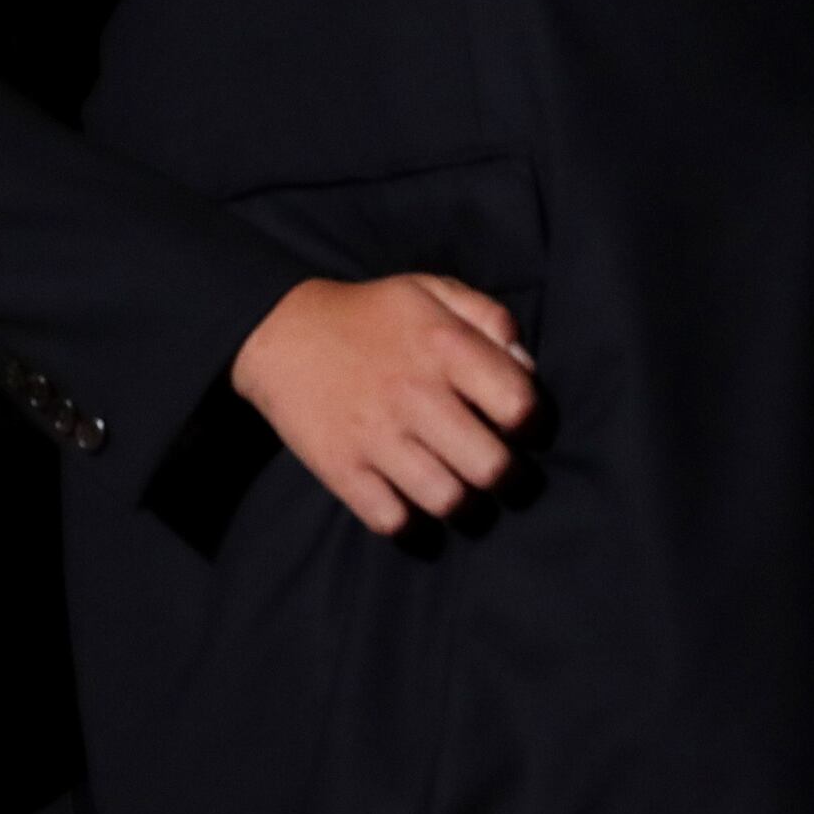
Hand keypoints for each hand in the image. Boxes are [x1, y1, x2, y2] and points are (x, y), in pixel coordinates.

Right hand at [230, 275, 539, 536]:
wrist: (280, 331)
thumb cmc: (370, 315)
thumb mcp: (431, 291)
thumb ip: (489, 317)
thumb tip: (526, 368)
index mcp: (443, 345)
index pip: (519, 405)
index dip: (533, 424)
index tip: (522, 428)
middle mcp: (414, 393)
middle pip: (492, 467)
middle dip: (507, 477)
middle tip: (495, 469)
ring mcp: (375, 436)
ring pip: (449, 502)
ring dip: (463, 503)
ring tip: (458, 488)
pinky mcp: (341, 468)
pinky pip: (394, 522)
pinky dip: (410, 521)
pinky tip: (411, 500)